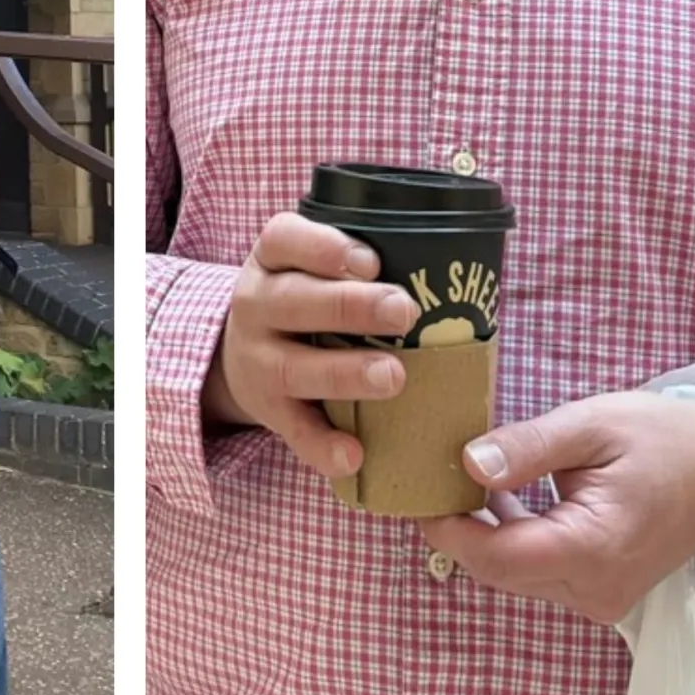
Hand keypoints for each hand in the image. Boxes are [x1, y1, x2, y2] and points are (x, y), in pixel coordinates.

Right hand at [204, 213, 418, 479]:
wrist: (241, 355)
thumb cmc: (303, 300)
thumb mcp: (309, 268)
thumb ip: (359, 266)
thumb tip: (452, 267)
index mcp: (272, 261)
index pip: (284, 239)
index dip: (324, 248)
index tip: (372, 261)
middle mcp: (257, 306)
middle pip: (293, 301)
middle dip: (349, 306)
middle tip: (404, 311)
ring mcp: (258, 360)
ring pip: (293, 367)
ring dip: (343, 373)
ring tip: (393, 377)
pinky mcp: (268, 409)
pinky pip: (294, 429)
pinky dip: (322, 445)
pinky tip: (354, 455)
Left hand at [417, 391, 694, 624]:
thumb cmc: (666, 439)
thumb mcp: (592, 424)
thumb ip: (527, 447)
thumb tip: (467, 462)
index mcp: (593, 549)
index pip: (494, 557)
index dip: (446, 527)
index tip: (416, 490)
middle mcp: (595, 587)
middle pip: (498, 569)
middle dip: (458, 527)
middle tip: (431, 474)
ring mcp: (601, 595)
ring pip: (515, 573)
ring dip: (485, 530)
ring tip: (463, 476)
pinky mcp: (602, 589)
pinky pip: (539, 570)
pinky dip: (514, 536)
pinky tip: (503, 494)